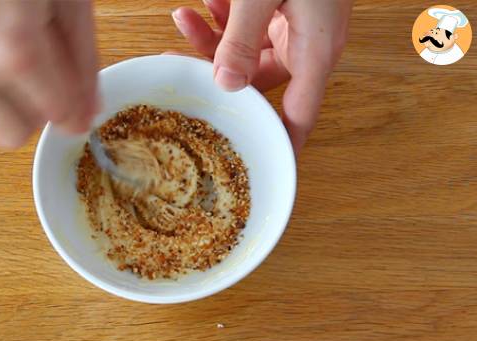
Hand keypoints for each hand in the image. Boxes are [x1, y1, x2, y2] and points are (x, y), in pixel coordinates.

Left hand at [171, 0, 352, 151]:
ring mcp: (297, 27)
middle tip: (179, 64)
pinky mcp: (287, 9)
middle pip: (258, 83)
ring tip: (182, 18)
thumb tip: (224, 83)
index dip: (282, 148)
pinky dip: (227, 17)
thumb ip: (240, 39)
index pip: (299, 118)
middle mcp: (309, 46)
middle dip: (216, 74)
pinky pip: (253, 27)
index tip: (262, 169)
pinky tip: (207, 1)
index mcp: (315, 53)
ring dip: (213, 39)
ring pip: (248, 53)